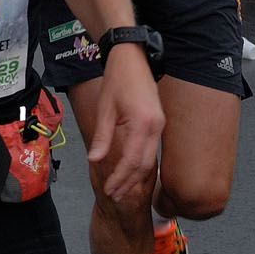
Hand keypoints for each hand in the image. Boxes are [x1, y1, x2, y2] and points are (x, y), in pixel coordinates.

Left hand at [85, 46, 164, 201]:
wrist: (133, 57)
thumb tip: (94, 160)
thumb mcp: (105, 108)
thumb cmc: (118, 78)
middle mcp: (156, 126)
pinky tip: (129, 171)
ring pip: (149, 159)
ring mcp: (160, 124)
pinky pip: (151, 149)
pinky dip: (140, 163)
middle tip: (114, 196)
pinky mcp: (158, 122)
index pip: (133, 161)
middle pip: (144, 165)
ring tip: (120, 188)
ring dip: (135, 176)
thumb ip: (102, 137)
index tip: (109, 190)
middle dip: (129, 183)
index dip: (120, 178)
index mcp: (143, 123)